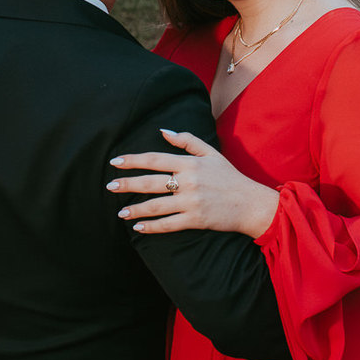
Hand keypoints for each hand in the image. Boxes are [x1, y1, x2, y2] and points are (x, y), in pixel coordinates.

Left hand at [108, 130, 279, 238]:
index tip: (116, 162)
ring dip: (135, 210)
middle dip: (127, 184)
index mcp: (190, 164)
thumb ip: (187, 141)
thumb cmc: (230, 177)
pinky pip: (168, 224)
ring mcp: (191, 202)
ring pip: (156, 206)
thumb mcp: (211, 153)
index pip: (155, 159)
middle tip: (110, 186)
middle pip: (150, 182)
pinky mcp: (195, 220)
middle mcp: (188, 182)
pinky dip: (152, 227)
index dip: (133, 160)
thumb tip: (163, 132)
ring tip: (120, 212)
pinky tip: (139, 228)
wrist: (250, 203)